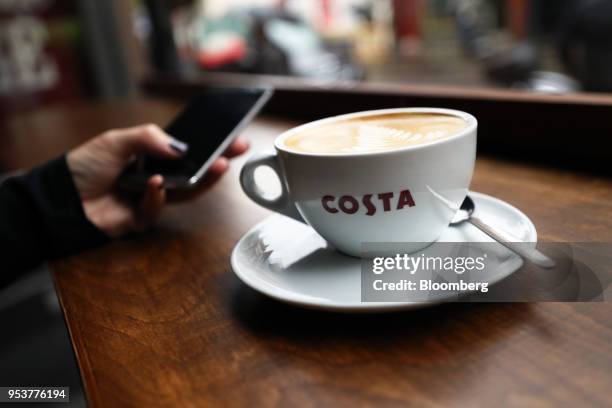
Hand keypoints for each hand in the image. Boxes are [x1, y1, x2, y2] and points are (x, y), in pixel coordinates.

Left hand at [66, 124, 247, 236]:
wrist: (61, 198)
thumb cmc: (84, 167)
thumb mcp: (116, 141)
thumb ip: (148, 138)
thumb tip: (181, 147)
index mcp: (151, 156)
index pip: (187, 150)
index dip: (209, 145)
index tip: (232, 137)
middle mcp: (156, 177)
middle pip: (193, 172)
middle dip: (216, 162)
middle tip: (236, 151)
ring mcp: (152, 198)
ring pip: (185, 192)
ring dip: (202, 179)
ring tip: (217, 165)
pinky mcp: (144, 217)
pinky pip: (159, 207)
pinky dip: (157, 195)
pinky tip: (153, 184)